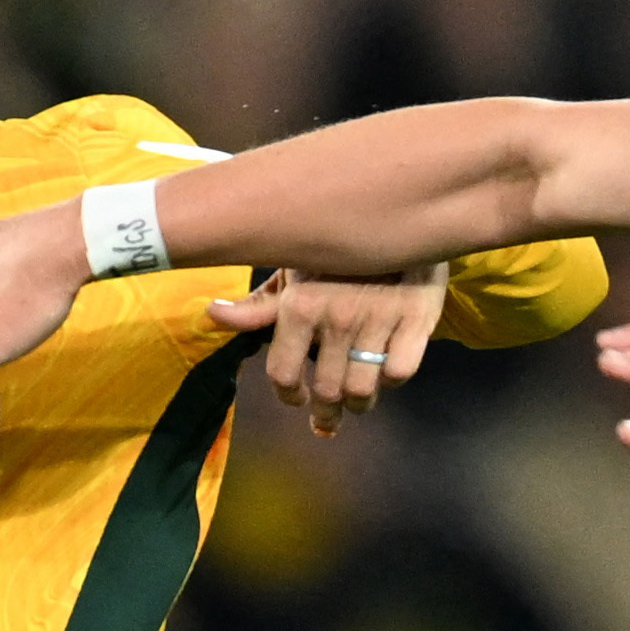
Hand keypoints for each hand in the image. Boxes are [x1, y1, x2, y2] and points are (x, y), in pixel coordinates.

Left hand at [209, 265, 444, 436]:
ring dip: (358, 403)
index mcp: (300, 306)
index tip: (296, 400)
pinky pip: (400, 372)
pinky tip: (388, 368)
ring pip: (363, 390)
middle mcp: (336, 317)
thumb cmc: (338, 251)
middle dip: (325, 412)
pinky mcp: (417, 320)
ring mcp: (379, 320)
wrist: (401, 213)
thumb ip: (259, 305)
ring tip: (357, 401)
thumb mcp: (294, 271)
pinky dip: (392, 377)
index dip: (288, 396)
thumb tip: (213, 314)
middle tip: (328, 417)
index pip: (283, 374)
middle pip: (326, 391)